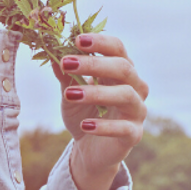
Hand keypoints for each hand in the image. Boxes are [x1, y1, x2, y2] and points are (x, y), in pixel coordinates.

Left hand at [52, 33, 148, 189]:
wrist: (89, 149)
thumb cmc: (83, 114)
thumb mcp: (70, 92)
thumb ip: (65, 75)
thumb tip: (53, 54)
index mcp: (121, 71)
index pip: (117, 48)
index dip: (100, 42)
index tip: (77, 39)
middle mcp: (135, 87)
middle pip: (123, 68)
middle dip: (94, 64)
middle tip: (67, 62)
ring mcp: (137, 110)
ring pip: (126, 94)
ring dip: (97, 92)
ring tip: (70, 94)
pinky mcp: (134, 134)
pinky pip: (124, 128)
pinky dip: (104, 126)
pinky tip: (85, 125)